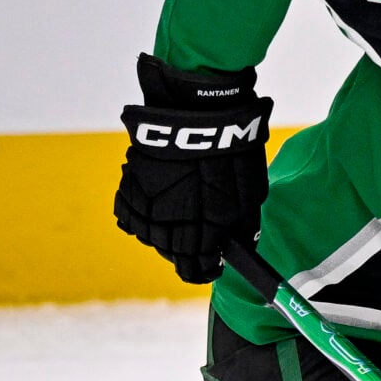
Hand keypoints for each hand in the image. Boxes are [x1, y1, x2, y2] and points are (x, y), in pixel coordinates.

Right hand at [113, 54, 271, 284]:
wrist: (196, 109)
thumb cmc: (231, 149)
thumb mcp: (251, 192)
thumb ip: (243, 227)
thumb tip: (239, 247)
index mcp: (202, 230)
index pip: (194, 271)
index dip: (204, 269)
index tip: (212, 262)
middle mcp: (169, 225)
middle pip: (171, 255)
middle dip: (187, 248)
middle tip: (201, 228)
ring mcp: (145, 206)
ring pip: (150, 235)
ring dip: (164, 229)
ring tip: (181, 207)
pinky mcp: (129, 185)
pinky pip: (130, 214)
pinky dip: (142, 212)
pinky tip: (158, 198)